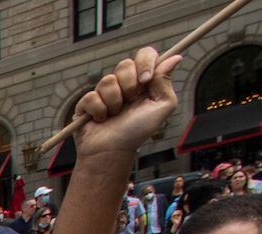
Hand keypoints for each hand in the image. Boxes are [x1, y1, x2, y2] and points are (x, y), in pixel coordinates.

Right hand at [72, 46, 183, 160]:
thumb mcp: (162, 107)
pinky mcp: (86, 102)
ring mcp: (104, 92)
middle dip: (129, 85)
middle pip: (125, 64)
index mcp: (143, 82)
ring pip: (107, 80)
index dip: (146, 62)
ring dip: (114, 102)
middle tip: (131, 102)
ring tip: (115, 115)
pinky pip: (91, 96)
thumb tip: (175, 58)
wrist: (113, 151)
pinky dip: (99, 111)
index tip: (146, 79)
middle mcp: (124, 84)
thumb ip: (166, 82)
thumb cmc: (138, 131)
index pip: (145, 55)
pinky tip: (101, 120)